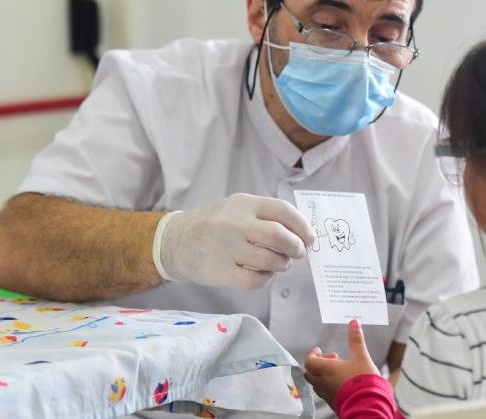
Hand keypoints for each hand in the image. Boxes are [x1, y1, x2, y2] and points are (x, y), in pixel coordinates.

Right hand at [159, 193, 315, 288]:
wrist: (175, 242)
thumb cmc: (214, 225)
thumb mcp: (236, 209)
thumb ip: (265, 217)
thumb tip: (302, 233)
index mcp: (243, 203)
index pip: (282, 211)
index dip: (302, 226)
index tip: (310, 238)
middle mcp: (234, 223)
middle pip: (279, 236)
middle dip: (296, 247)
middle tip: (299, 253)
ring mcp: (225, 248)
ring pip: (269, 260)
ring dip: (282, 264)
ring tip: (280, 264)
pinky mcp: (219, 271)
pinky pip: (255, 280)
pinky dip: (266, 279)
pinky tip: (264, 274)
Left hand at [304, 319, 379, 407]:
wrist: (368, 405)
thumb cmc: (363, 381)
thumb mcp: (361, 357)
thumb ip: (356, 340)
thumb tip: (353, 323)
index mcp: (326, 370)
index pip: (309, 361)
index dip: (312, 354)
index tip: (318, 350)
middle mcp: (323, 383)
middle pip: (310, 373)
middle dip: (318, 364)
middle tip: (330, 358)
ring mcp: (327, 395)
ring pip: (317, 384)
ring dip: (323, 375)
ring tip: (338, 370)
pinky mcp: (334, 404)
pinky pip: (325, 393)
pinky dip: (328, 385)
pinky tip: (343, 382)